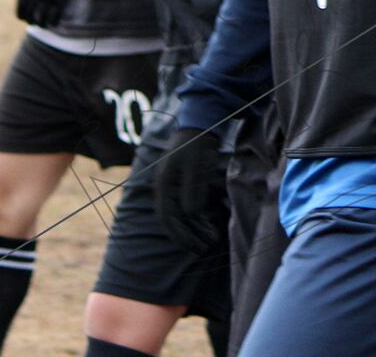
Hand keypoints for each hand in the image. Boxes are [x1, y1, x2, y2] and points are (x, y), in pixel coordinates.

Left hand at [14, 0, 84, 27]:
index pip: (21, 4)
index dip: (20, 14)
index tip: (22, 18)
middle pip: (30, 13)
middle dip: (30, 20)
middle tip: (33, 22)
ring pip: (41, 18)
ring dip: (41, 24)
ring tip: (43, 24)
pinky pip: (56, 17)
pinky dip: (54, 22)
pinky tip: (55, 22)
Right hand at [152, 127, 226, 254]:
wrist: (199, 127)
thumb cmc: (197, 144)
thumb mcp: (196, 165)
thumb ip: (192, 188)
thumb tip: (190, 213)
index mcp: (164, 185)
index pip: (166, 216)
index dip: (178, 233)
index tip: (192, 245)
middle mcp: (166, 190)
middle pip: (174, 220)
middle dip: (188, 236)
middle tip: (204, 248)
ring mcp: (175, 190)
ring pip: (183, 217)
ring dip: (196, 230)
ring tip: (212, 240)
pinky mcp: (186, 188)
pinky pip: (190, 209)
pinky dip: (200, 220)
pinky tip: (211, 229)